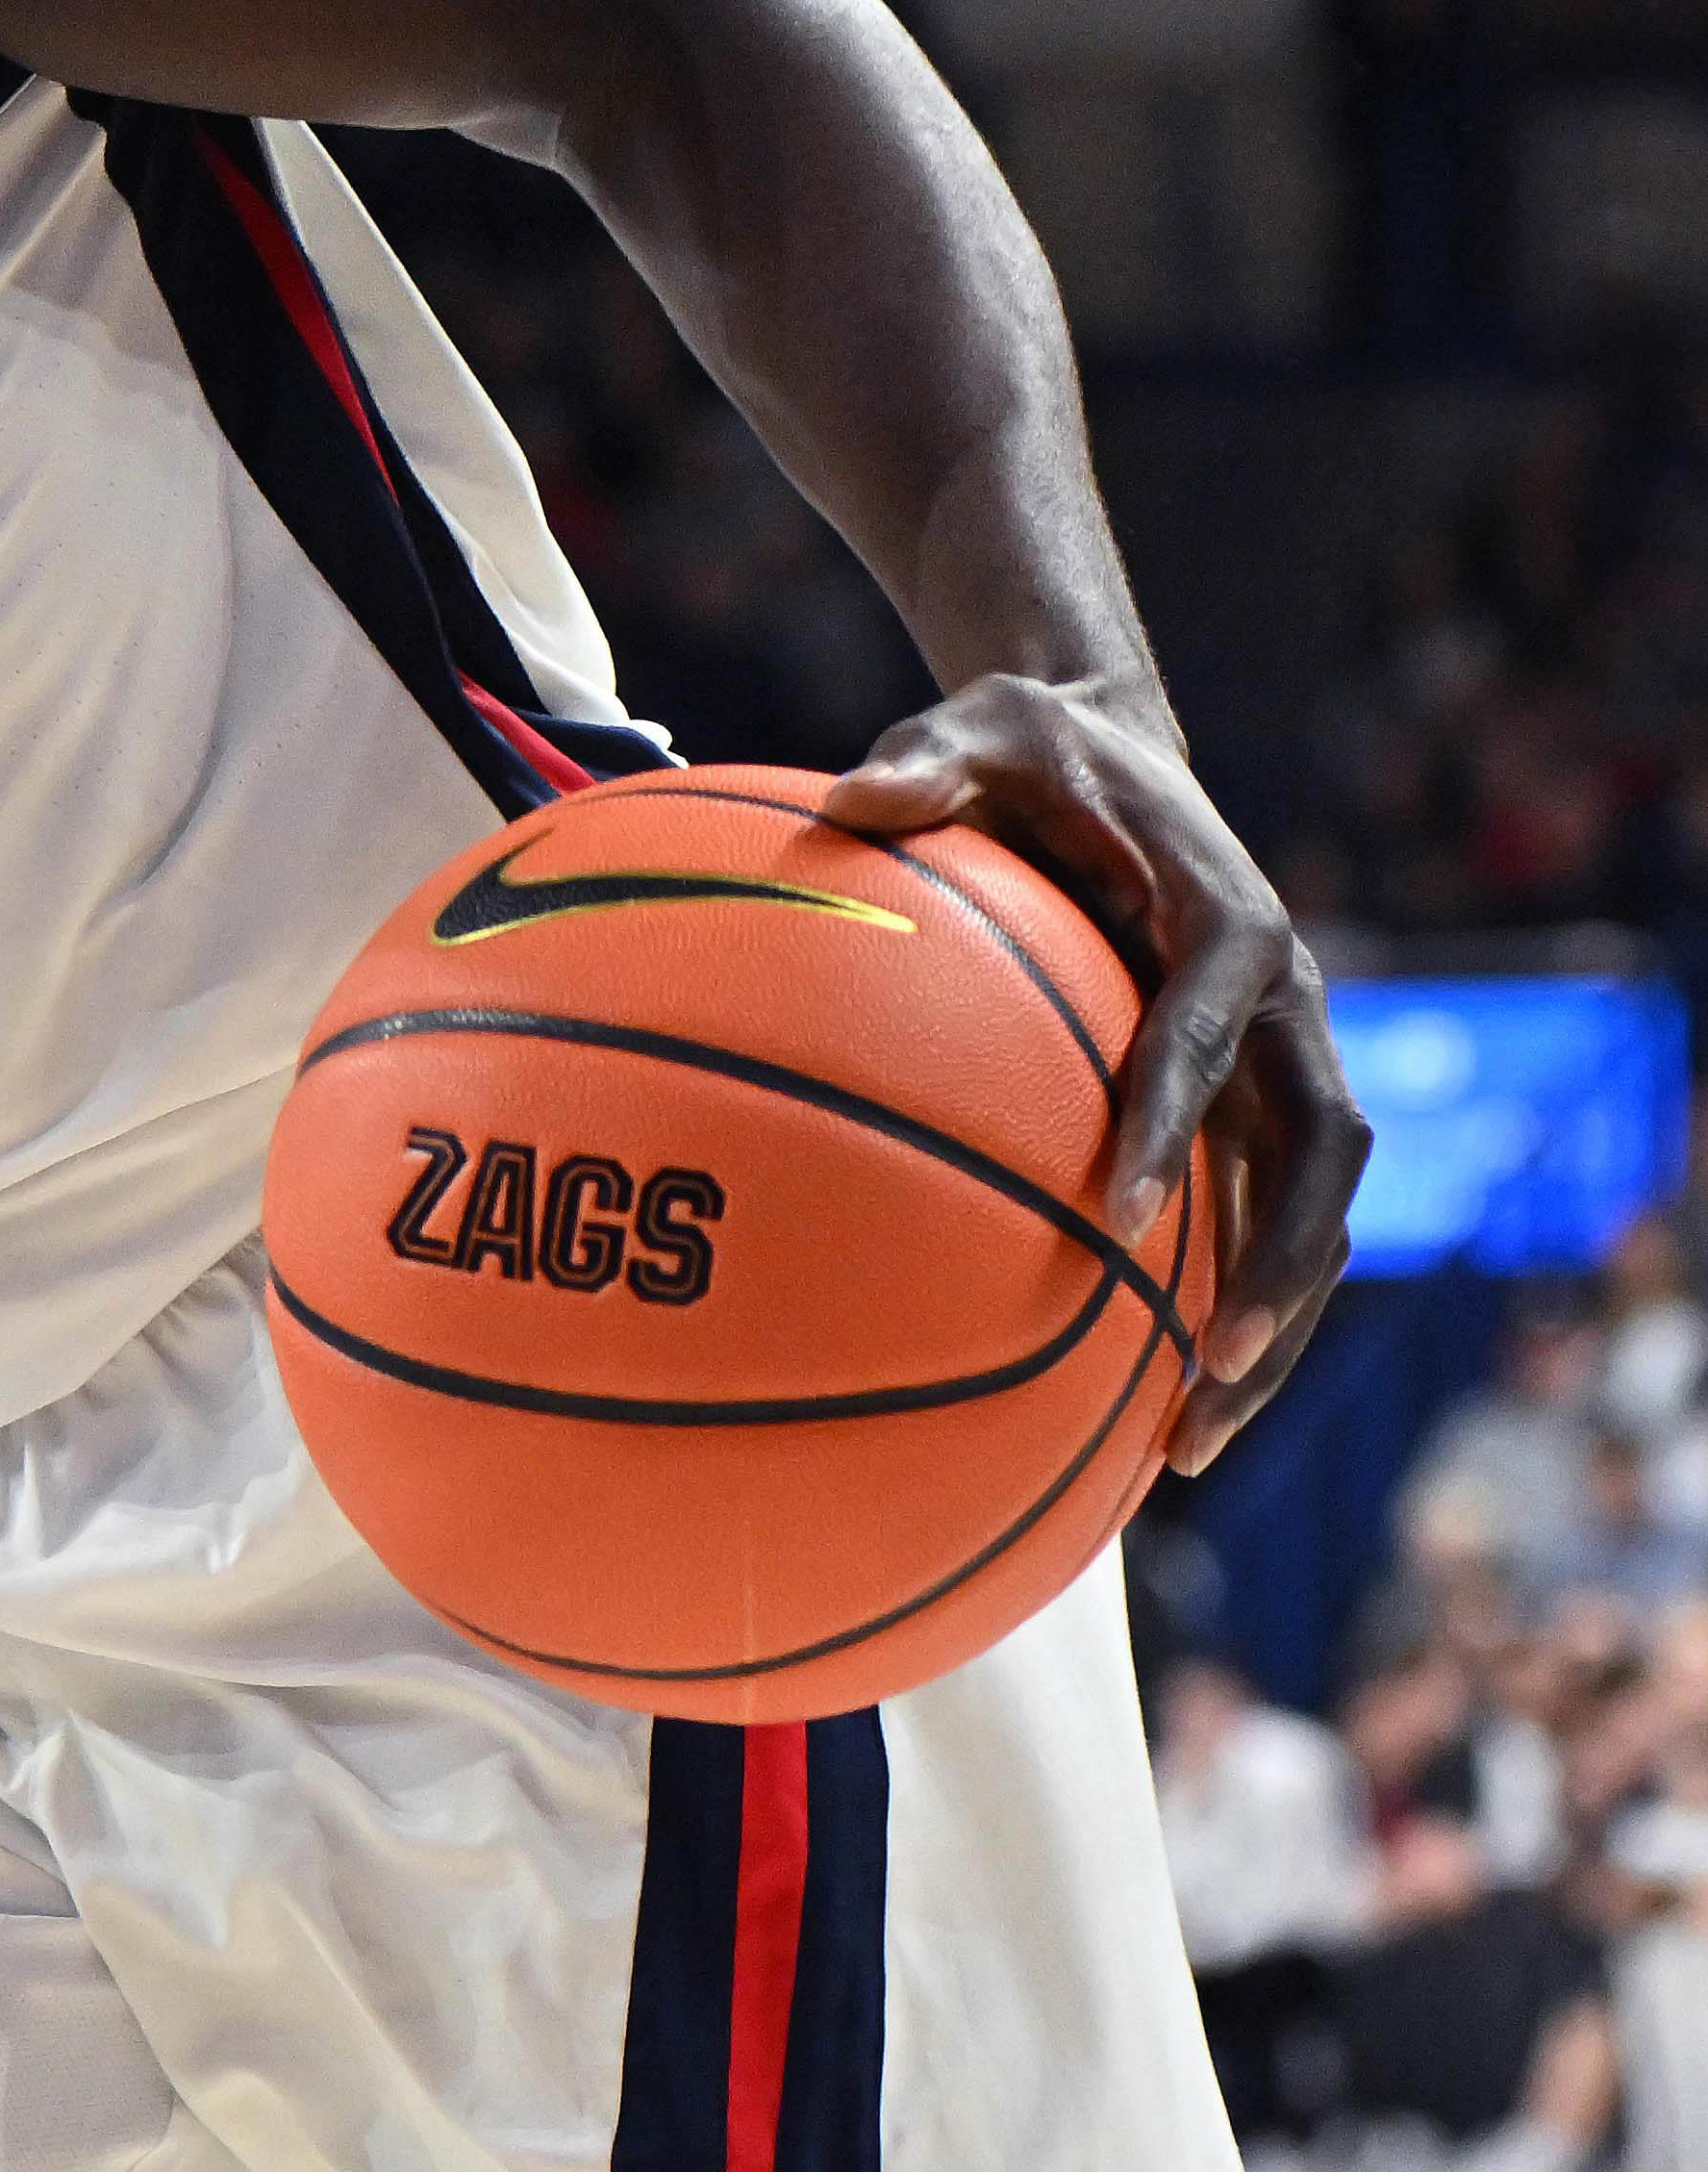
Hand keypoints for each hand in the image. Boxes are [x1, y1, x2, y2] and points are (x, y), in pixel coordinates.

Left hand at [823, 669, 1368, 1472]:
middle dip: (1279, 1270)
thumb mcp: (972, 730)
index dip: (1176, 1115)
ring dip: (1273, 1325)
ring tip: (1192, 1441)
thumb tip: (848, 798)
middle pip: (1321, 1154)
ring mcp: (1278, 1058)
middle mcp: (1281, 1000)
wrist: (1103, 746)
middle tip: (1211, 1371)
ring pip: (1312, 1212)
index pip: (1207, 1028)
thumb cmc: (1024, 749)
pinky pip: (1261, 1216)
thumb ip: (923, 766)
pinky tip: (1148, 1404)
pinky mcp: (1253, 1098)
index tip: (1120, 1209)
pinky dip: (1227, 1306)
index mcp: (1226, 916)